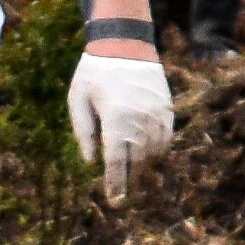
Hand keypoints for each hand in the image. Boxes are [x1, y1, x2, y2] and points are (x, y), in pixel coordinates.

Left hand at [67, 46, 172, 201]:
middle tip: (123, 198)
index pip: (117, 161)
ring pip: (154, 154)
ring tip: (135, 180)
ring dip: (145, 169)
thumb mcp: (78, 100)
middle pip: (138, 162)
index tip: (115, 201)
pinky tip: (147, 158)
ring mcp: (157, 116)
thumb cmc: (95, 72)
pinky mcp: (167, 110)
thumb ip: (83, 133)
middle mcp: (140, 120)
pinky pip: (165, 140)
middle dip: (131, 182)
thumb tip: (91, 163)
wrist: (126, 44)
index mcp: (116, 119)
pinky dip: (157, 152)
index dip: (116, 184)